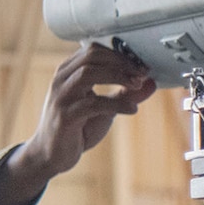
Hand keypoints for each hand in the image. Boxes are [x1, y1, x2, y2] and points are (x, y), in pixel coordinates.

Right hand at [14, 42, 155, 184]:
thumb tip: (151, 83)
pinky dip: (116, 104)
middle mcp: (62, 80)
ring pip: (88, 73)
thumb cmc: (77, 128)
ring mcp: (61, 97)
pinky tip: (132, 109)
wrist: (52, 154)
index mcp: (69, 73)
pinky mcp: (65, 116)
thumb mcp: (106, 108)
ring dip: (118, 76)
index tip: (141, 66)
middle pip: (91, 56)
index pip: (93, 50)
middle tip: (142, 73)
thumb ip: (126, 95)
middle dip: (121, 62)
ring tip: (137, 86)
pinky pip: (92, 104)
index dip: (120, 54)